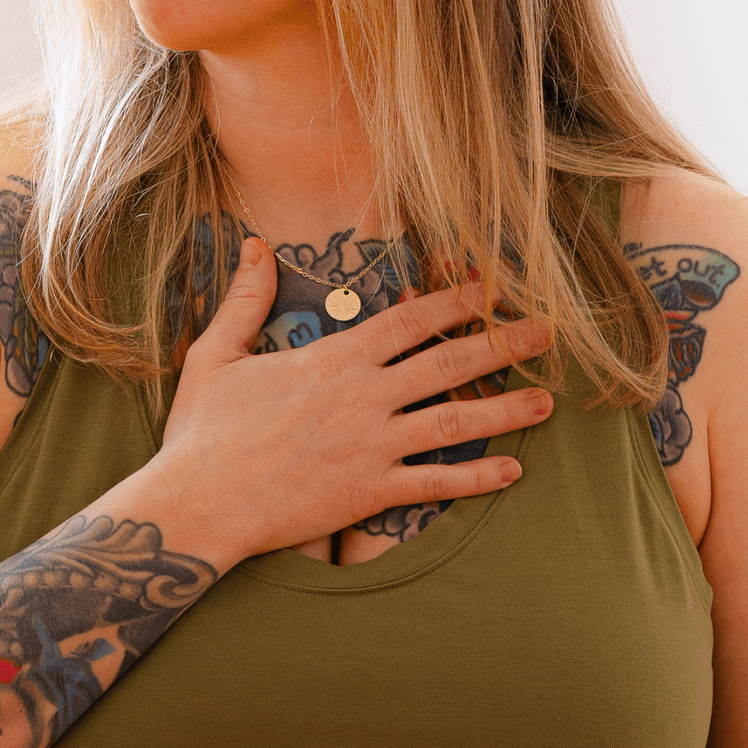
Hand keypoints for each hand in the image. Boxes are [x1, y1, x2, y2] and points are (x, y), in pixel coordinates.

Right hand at [153, 241, 553, 568]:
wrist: (199, 503)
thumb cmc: (202, 431)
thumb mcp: (215, 354)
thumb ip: (245, 299)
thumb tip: (255, 245)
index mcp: (334, 359)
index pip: (409, 320)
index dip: (456, 301)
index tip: (492, 288)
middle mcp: (363, 398)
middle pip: (448, 363)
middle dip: (502, 344)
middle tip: (547, 333)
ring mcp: (371, 447)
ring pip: (453, 422)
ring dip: (505, 410)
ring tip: (547, 402)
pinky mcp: (369, 493)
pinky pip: (434, 484)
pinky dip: (475, 478)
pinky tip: (511, 472)